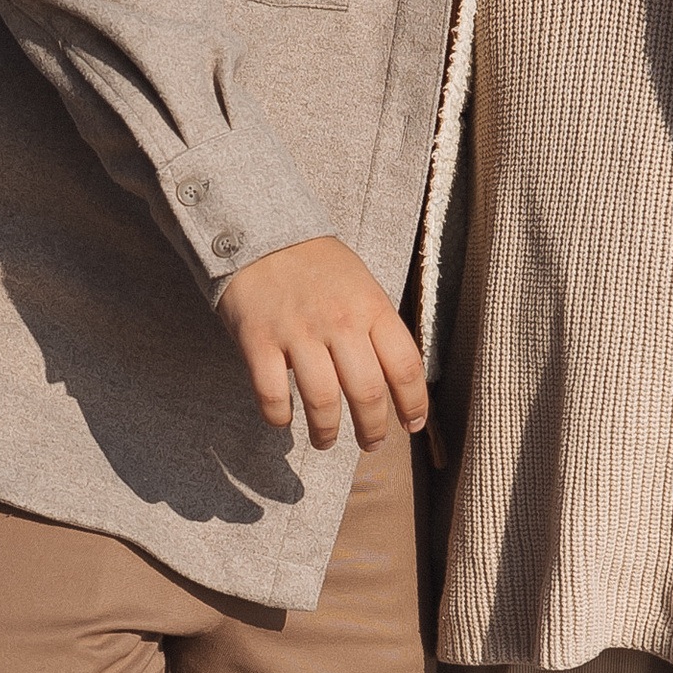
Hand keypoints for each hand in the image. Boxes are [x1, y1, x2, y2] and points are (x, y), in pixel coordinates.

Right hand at [218, 236, 429, 452]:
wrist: (259, 229)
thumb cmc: (315, 264)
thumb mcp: (361, 283)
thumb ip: (377, 326)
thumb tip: (395, 379)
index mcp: (371, 307)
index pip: (405, 366)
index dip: (414, 404)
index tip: (412, 424)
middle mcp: (339, 322)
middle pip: (366, 392)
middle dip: (373, 429)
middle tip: (371, 443)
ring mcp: (297, 332)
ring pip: (322, 401)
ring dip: (326, 432)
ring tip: (325, 440)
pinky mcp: (258, 340)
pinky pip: (272, 395)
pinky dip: (279, 417)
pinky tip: (284, 420)